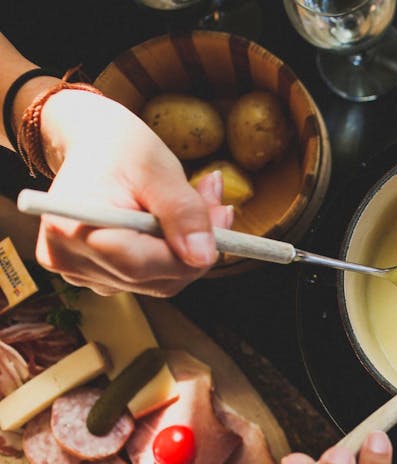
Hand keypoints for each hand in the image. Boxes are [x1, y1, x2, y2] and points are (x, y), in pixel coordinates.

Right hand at [34, 90, 232, 296]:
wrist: (94, 144)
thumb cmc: (119, 148)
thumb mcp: (157, 168)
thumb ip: (183, 212)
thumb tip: (203, 257)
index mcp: (70, 230)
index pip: (141, 266)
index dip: (190, 251)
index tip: (222, 216)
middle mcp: (69, 260)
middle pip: (155, 279)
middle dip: (196, 246)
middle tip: (218, 203)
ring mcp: (81, 273)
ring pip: (160, 281)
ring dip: (189, 248)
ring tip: (200, 201)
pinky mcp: (98, 276)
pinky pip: (151, 277)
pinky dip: (174, 253)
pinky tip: (178, 221)